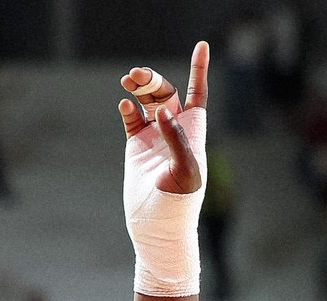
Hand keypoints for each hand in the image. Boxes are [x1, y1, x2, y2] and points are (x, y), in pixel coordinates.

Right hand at [119, 41, 208, 195]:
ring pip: (147, 101)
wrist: (157, 228)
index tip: (201, 46)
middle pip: (166, 92)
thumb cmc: (179, 205)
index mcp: (193, 133)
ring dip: (139, 87)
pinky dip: (128, 108)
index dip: (199, 70)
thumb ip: (177, 140)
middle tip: (136, 76)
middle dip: (153, 79)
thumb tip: (164, 113)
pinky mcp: (136, 147)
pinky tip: (125, 106)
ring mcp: (154, 138)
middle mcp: (174, 131)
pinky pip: (132, 119)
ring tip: (129, 80)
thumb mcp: (185, 172)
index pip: (197, 94)